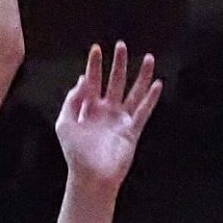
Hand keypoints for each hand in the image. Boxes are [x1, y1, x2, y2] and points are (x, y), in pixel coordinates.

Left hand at [56, 43, 160, 191]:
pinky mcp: (132, 130)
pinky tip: (157, 85)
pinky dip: (151, 98)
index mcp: (88, 109)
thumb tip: (82, 80)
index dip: (94, 65)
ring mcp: (120, 119)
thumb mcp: (65, 123)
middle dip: (118, 64)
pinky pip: (144, 111)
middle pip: (115, 81)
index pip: (92, 81)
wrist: (91, 176)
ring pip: (134, 92)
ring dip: (142, 76)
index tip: (96, 49)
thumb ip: (72, 101)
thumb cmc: (75, 153)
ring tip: (149, 58)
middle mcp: (106, 111)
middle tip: (121, 45)